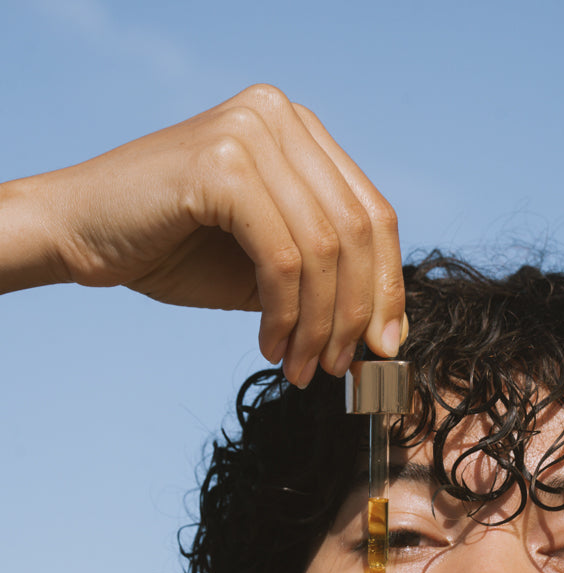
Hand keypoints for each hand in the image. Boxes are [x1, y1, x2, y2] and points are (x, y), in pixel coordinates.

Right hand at [0, 85, 404, 384]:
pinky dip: (285, 315)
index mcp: (298, 131)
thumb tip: (389, 331)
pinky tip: (270, 346)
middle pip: (357, 231)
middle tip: (341, 369)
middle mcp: (280, 117)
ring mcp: (251, 132)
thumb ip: (323, 279)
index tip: (386, 347)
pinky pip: (282, 259)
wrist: (79, 233)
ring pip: (322, 250)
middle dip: (356, 313)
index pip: (372, 212)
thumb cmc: (169, 249)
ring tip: (302, 369)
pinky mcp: (222, 164)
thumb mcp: (265, 265)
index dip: (387, 286)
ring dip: (318, 326)